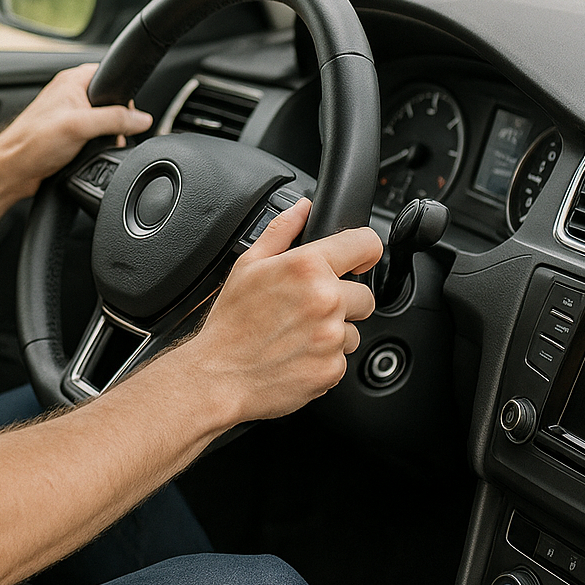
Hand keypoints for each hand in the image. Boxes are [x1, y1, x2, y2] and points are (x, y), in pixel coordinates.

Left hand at [0, 64, 151, 194]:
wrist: (13, 172)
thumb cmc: (32, 143)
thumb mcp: (80, 126)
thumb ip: (114, 119)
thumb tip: (142, 119)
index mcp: (72, 81)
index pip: (110, 75)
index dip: (123, 93)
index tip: (127, 112)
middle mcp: (70, 95)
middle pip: (110, 102)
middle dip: (117, 120)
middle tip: (108, 134)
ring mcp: (68, 116)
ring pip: (103, 122)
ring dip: (106, 136)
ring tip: (94, 146)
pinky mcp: (68, 136)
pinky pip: (93, 137)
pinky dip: (96, 147)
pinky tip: (89, 156)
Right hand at [188, 197, 381, 426]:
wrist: (219, 376)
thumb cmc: (230, 323)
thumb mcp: (247, 266)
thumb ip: (281, 230)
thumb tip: (303, 208)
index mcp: (307, 268)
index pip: (366, 244)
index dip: (363, 250)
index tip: (357, 259)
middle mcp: (326, 300)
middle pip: (365, 294)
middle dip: (343, 299)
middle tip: (307, 308)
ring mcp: (331, 337)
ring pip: (354, 329)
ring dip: (333, 331)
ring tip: (296, 334)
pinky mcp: (333, 369)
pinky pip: (342, 358)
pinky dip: (324, 358)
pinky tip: (296, 354)